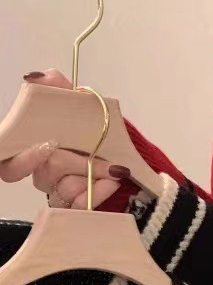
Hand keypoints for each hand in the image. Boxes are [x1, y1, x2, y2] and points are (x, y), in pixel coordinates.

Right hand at [0, 69, 129, 208]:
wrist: (127, 154)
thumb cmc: (97, 127)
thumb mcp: (79, 103)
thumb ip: (57, 88)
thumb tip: (38, 77)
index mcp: (34, 148)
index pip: (8, 165)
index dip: (22, 160)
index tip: (46, 146)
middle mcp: (42, 173)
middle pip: (45, 174)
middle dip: (76, 163)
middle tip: (102, 158)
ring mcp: (59, 191)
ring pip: (65, 190)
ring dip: (94, 176)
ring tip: (115, 168)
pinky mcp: (78, 207)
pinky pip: (82, 206)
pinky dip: (100, 192)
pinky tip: (113, 182)